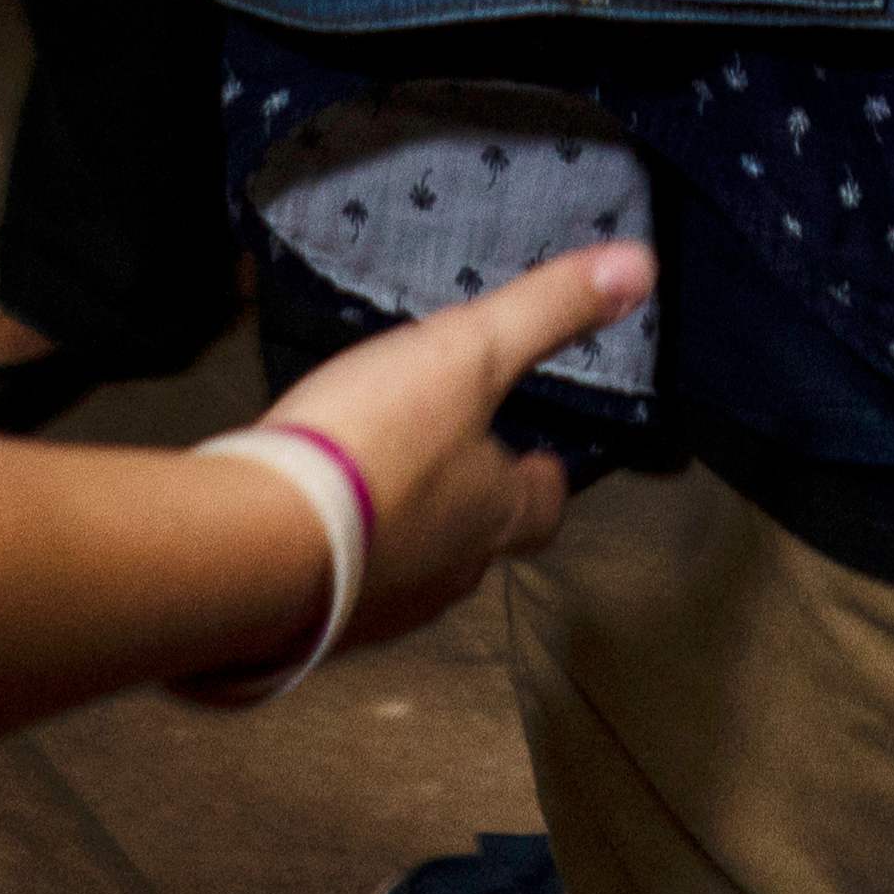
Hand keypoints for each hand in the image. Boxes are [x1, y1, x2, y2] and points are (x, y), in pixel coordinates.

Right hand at [259, 243, 657, 650]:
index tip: (539, 458)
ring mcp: (374, 610)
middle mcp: (445, 575)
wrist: (253, 548)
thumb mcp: (468, 354)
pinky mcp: (305, 626)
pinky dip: (332, 558)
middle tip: (449, 464)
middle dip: (470, 509)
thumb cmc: (375, 445)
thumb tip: (640, 266)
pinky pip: (334, 590)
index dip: (543, 480)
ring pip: (407, 571)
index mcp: (493, 516)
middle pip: (477, 546)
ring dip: (399, 536)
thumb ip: (546, 312)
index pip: (543, 508)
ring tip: (374, 490)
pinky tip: (303, 527)